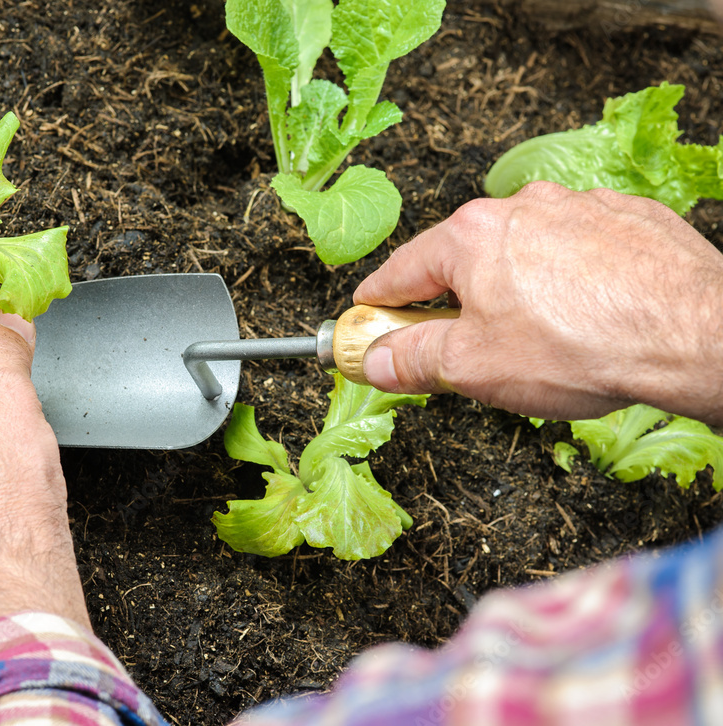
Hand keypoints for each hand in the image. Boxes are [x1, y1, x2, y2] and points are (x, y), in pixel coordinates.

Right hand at [355, 181, 722, 423]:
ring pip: (523, 252)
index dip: (378, 303)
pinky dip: (568, 278)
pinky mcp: (627, 218)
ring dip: (514, 288)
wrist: (695, 334)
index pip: (401, 271)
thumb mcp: (473, 367)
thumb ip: (412, 360)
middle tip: (458, 346)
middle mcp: (521, 207)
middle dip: (453, 302)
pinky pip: (578, 249)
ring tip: (536, 338)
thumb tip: (375, 361)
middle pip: (463, 259)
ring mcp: (579, 207)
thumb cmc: (582, 347)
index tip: (369, 320)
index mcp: (471, 235)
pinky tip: (584, 316)